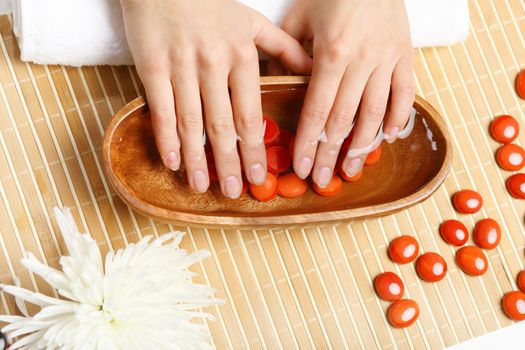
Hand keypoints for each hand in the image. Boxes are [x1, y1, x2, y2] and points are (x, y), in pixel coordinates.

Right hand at [120, 0, 311, 197]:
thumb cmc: (210, 3)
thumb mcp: (252, 20)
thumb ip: (283, 47)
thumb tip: (311, 71)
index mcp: (243, 56)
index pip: (251, 115)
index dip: (256, 150)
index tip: (261, 176)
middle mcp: (214, 65)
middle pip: (224, 126)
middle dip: (231, 163)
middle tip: (236, 191)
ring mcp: (182, 67)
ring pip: (192, 123)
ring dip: (198, 159)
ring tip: (203, 186)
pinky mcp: (152, 66)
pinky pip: (161, 109)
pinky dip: (166, 138)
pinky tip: (173, 162)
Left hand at [278, 0, 413, 186]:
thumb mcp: (298, 16)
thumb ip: (284, 52)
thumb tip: (268, 83)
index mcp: (332, 53)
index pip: (317, 110)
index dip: (308, 142)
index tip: (302, 167)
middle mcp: (362, 61)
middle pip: (344, 120)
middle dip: (330, 153)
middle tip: (322, 180)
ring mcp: (388, 59)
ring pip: (376, 112)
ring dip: (362, 145)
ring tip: (350, 170)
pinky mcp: (406, 55)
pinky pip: (406, 93)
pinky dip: (399, 118)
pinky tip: (386, 138)